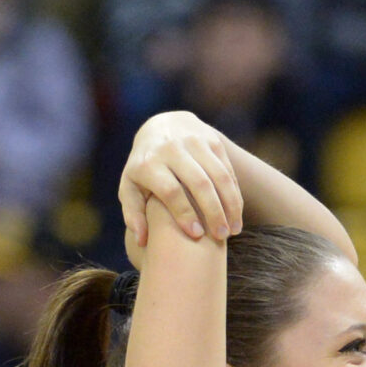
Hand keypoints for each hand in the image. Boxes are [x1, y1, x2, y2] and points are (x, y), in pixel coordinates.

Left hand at [119, 110, 243, 249]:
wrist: (160, 125)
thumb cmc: (143, 167)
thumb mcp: (129, 186)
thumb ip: (132, 214)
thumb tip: (141, 241)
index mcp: (149, 163)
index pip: (172, 191)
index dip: (185, 214)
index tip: (197, 235)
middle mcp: (172, 148)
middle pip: (199, 184)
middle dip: (213, 212)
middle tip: (221, 237)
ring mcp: (194, 141)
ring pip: (219, 176)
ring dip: (230, 204)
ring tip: (234, 229)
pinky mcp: (212, 139)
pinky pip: (227, 168)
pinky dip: (234, 192)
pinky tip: (236, 212)